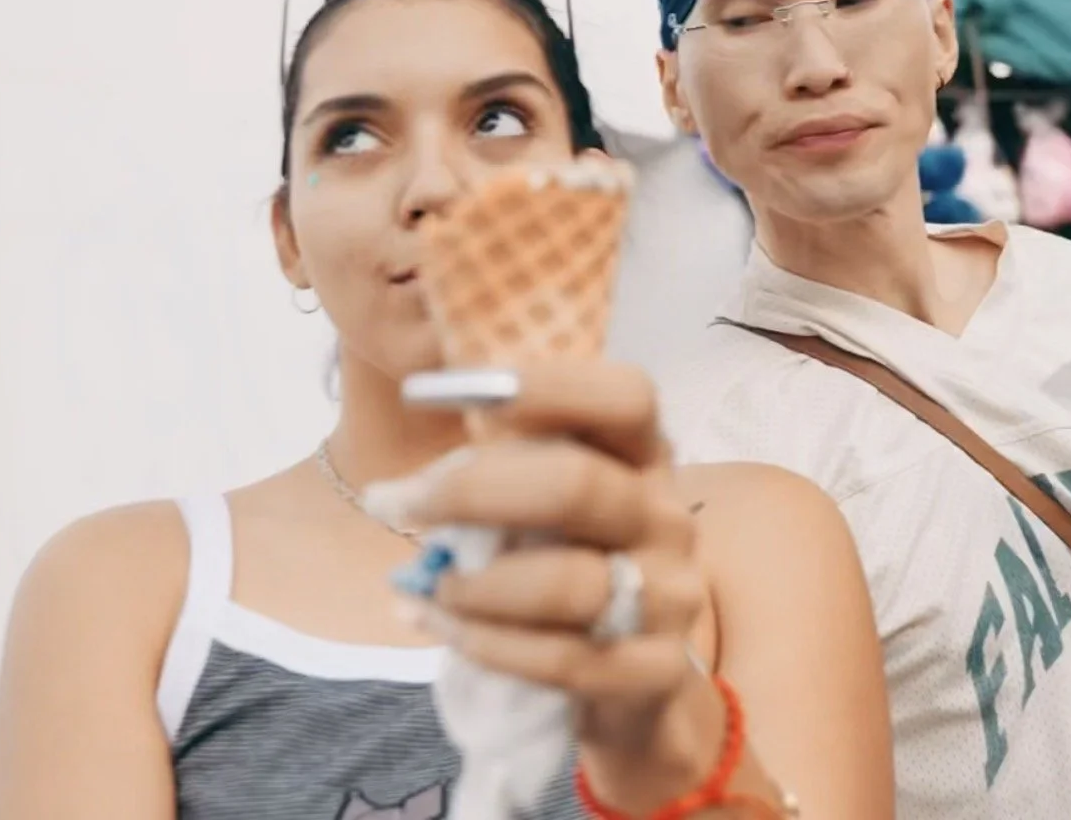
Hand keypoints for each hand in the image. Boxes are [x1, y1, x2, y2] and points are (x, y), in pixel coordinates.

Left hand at [365, 359, 720, 806]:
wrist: (639, 686)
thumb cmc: (574, 570)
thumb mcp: (557, 509)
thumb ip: (507, 468)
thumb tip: (405, 465)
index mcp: (645, 458)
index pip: (625, 397)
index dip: (547, 384)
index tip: (450, 387)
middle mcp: (667, 518)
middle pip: (579, 485)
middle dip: (472, 491)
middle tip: (400, 502)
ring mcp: (671, 597)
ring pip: (567, 584)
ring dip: (476, 586)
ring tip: (430, 586)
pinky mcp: (657, 672)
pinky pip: (562, 661)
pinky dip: (485, 644)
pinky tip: (440, 628)